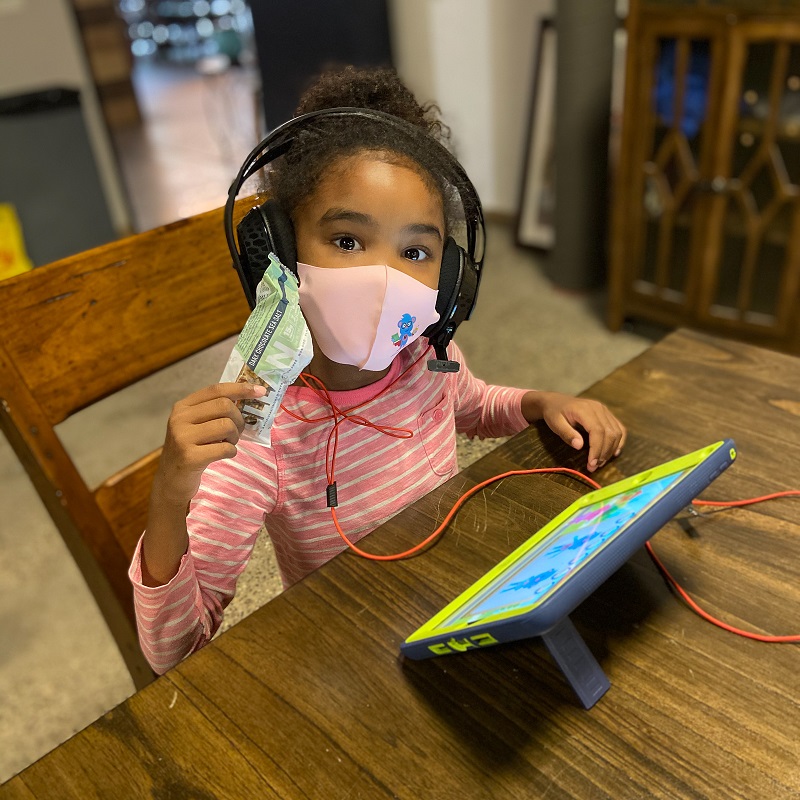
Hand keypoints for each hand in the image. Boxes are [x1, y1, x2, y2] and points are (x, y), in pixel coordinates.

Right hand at [153, 382, 266, 507]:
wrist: (171, 479)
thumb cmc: (191, 448)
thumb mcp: (197, 424)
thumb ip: (215, 410)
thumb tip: (250, 396)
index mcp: (183, 406)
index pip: (216, 389)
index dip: (241, 388)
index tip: (260, 391)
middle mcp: (180, 419)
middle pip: (224, 406)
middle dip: (239, 419)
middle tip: (237, 431)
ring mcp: (183, 438)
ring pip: (226, 426)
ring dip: (235, 437)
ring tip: (228, 443)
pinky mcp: (190, 457)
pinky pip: (225, 448)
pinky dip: (231, 451)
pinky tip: (224, 454)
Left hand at [521, 391, 625, 472]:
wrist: (556, 402)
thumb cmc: (554, 413)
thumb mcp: (555, 423)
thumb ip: (567, 434)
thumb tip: (579, 446)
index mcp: (584, 409)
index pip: (597, 431)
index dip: (597, 449)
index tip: (591, 464)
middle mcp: (598, 408)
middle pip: (609, 433)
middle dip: (604, 453)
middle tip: (594, 467)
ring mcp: (604, 410)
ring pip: (617, 432)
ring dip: (611, 450)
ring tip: (600, 463)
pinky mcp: (607, 414)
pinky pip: (619, 428)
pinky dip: (619, 442)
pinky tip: (614, 453)